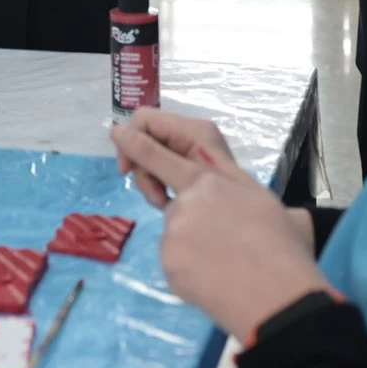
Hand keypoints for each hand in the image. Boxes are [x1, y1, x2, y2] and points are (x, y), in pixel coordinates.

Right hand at [112, 108, 226, 209]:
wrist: (250, 247)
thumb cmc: (224, 206)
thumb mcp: (184, 175)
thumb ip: (149, 153)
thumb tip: (116, 130)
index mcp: (193, 130)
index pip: (144, 120)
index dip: (129, 142)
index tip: (126, 172)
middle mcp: (191, 138)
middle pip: (146, 142)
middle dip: (144, 170)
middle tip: (157, 196)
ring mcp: (191, 157)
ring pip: (151, 163)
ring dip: (152, 185)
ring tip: (166, 205)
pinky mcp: (190, 176)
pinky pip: (162, 176)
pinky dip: (161, 192)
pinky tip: (173, 208)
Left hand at [112, 117, 332, 336]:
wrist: (279, 300)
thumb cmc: (282, 248)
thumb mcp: (262, 199)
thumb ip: (234, 183)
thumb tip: (232, 186)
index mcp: (208, 179)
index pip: (156, 153)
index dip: (132, 143)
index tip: (117, 133)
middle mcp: (184, 202)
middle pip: (162, 195)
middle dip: (158, 193)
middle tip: (194, 224)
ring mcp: (173, 235)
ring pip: (175, 232)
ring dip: (192, 243)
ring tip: (227, 262)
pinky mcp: (168, 265)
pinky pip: (176, 261)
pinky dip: (191, 268)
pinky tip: (216, 279)